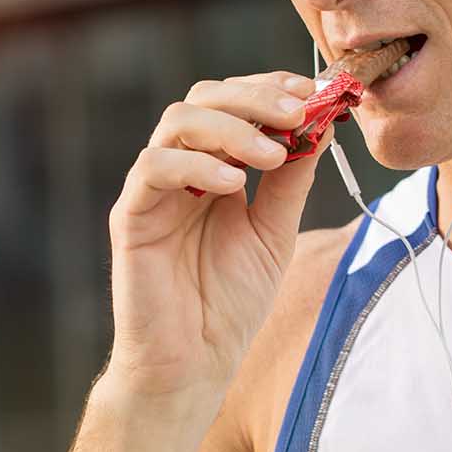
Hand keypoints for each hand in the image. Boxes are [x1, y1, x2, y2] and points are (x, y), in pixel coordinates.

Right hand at [103, 71, 330, 401]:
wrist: (196, 362)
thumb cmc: (232, 300)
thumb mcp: (276, 230)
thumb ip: (293, 180)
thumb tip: (321, 125)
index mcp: (217, 166)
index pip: (235, 102)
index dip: (271, 88)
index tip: (312, 91)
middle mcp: (182, 167)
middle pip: (206, 98)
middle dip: (255, 97)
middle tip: (297, 111)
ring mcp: (154, 188)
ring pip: (178, 120)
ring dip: (232, 127)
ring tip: (272, 154)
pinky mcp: (131, 215)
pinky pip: (153, 167)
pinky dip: (194, 163)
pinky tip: (233, 184)